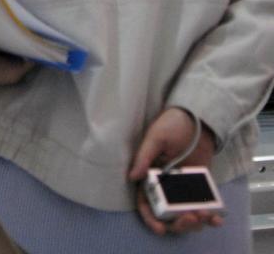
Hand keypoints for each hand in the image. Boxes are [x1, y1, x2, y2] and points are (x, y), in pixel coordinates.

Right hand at [129, 107, 218, 237]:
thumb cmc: (173, 124)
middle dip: (179, 224)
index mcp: (151, 176)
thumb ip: (144, 156)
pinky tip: (216, 219)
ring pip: (186, 215)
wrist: (199, 119)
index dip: (150, 219)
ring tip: (205, 216)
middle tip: (191, 219)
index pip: (146, 203)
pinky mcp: (200, 189)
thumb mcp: (156, 137)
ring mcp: (184, 189)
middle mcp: (166, 187)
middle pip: (168, 216)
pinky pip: (204, 207)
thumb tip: (132, 177)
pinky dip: (210, 217)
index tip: (161, 229)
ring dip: (195, 222)